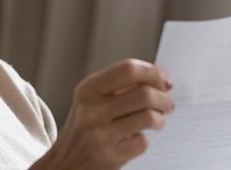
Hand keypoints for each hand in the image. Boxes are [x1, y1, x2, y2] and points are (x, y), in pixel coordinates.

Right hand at [31, 59, 174, 169]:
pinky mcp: (109, 156)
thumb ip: (120, 86)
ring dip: (160, 118)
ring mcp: (100, 134)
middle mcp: (92, 109)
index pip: (128, 70)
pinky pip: (142, 142)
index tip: (163, 80)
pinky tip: (134, 138)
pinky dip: (144, 139)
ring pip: (149, 117)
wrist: (64, 162)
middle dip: (164, 98)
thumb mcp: (92, 99)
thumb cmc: (84, 127)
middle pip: (144, 93)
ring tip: (157, 120)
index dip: (153, 73)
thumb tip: (158, 79)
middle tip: (167, 103)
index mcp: (88, 89)